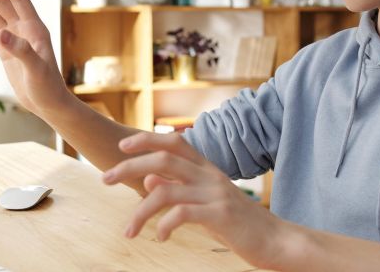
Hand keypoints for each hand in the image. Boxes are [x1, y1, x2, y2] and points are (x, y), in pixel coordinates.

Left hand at [102, 132, 289, 269]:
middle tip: (105, 179)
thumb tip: (149, 180)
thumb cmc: (238, 222)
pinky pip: (181, 214)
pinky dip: (164, 227)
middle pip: (163, 160)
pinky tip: (161, 238)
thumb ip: (179, 189)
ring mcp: (215, 193)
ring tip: (128, 231)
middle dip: (130, 167)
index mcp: (207, 168)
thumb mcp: (205, 202)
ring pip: (165, 191)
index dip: (146, 139)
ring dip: (139, 212)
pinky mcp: (220, 215)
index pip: (173, 143)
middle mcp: (210, 175)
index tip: (122, 146)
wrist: (275, 240)